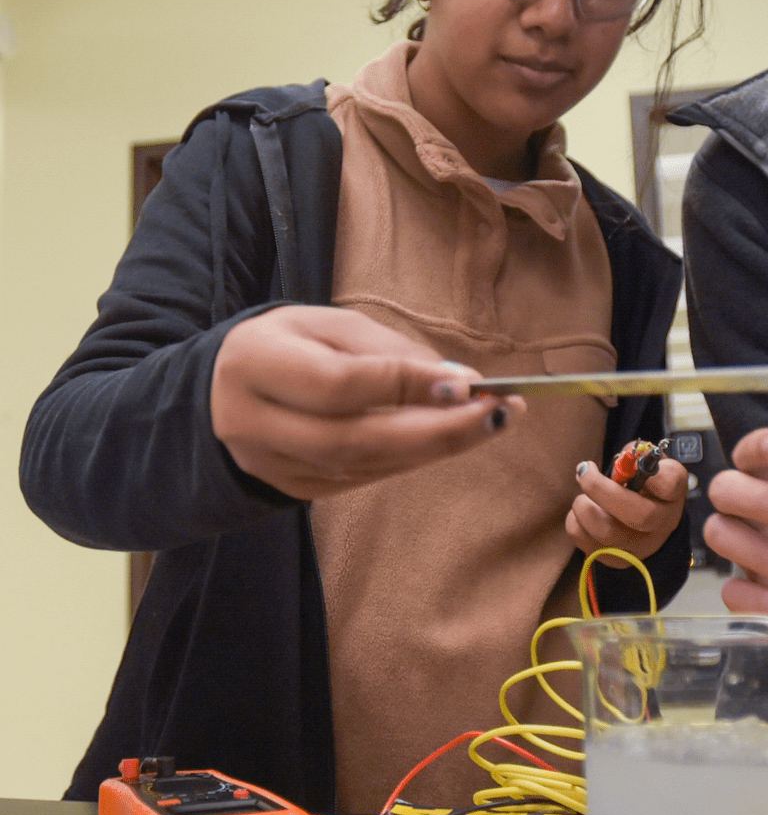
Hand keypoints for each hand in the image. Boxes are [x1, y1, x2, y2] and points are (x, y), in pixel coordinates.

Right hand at [210, 305, 524, 498]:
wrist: (221, 393)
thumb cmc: (288, 346)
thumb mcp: (329, 325)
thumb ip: (391, 351)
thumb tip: (459, 383)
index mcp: (255, 364)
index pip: (339, 384)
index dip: (406, 386)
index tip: (468, 384)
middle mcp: (254, 422)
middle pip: (355, 439)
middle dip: (438, 430)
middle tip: (499, 414)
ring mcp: (270, 465)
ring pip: (365, 465)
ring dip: (437, 447)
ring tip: (493, 423)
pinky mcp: (292, 489)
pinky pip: (363, 478)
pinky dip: (414, 459)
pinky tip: (452, 439)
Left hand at [566, 448, 688, 564]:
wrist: (644, 518)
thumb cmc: (642, 484)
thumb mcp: (647, 464)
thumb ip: (637, 456)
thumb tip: (623, 459)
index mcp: (672, 494)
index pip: (669, 485)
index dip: (650, 474)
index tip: (631, 464)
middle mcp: (662, 524)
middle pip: (637, 515)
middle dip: (600, 489)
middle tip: (584, 471)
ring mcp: (641, 547)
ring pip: (607, 532)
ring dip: (584, 507)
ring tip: (583, 497)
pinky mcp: (617, 561)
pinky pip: (587, 544)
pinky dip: (576, 523)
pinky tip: (583, 512)